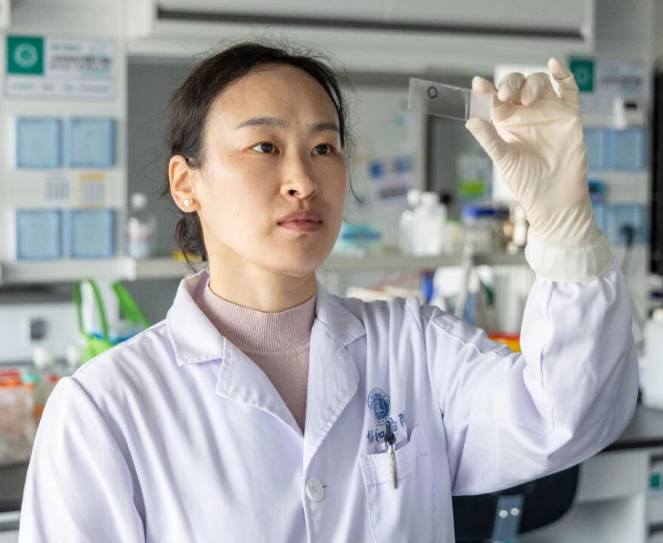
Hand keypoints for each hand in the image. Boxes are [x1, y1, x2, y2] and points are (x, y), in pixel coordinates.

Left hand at [466, 58, 597, 247]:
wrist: (554, 197)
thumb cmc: (527, 182)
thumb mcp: (503, 159)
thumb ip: (488, 139)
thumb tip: (470, 120)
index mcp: (506, 123)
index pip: (494, 100)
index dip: (486, 91)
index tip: (478, 85)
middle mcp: (526, 114)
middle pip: (517, 85)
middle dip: (509, 84)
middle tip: (503, 95)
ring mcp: (548, 111)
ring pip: (539, 83)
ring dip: (530, 84)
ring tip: (525, 101)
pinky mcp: (569, 114)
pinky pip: (568, 89)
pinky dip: (563, 74)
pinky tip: (554, 65)